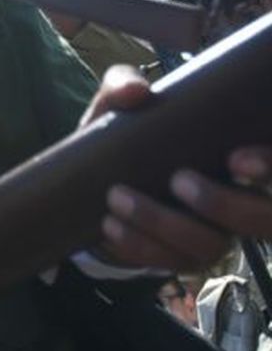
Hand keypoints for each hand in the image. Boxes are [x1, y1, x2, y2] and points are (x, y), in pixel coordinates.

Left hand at [84, 67, 271, 270]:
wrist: (95, 177)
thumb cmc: (127, 133)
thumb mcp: (120, 104)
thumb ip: (124, 86)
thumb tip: (137, 92)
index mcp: (239, 156)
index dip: (270, 165)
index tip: (236, 161)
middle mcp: (241, 200)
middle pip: (264, 219)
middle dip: (225, 204)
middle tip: (177, 180)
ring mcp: (216, 233)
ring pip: (212, 245)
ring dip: (163, 223)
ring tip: (118, 197)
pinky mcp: (184, 257)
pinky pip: (172, 263)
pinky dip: (139, 245)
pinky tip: (110, 225)